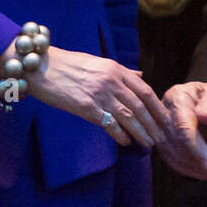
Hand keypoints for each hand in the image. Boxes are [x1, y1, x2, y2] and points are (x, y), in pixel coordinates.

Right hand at [21, 46, 168, 149]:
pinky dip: (120, 135)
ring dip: (141, 132)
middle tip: (161, 137)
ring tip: (148, 143)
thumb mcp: (98, 62)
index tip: (165, 119)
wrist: (41, 67)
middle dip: (153, 124)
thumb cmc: (68, 65)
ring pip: (128, 117)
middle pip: (140, 106)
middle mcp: (111, 81)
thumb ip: (121, 71)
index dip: (157, 106)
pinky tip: (126, 142)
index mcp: (116, 69)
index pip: (144, 90)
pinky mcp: (87, 107)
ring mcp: (100, 94)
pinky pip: (109, 124)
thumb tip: (140, 75)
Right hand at [158, 81, 206, 179]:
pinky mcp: (166, 143)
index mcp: (177, 98)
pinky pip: (175, 161)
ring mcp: (162, 130)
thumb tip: (205, 116)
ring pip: (175, 157)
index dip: (194, 148)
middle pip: (177, 145)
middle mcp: (165, 114)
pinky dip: (194, 171)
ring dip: (199, 169)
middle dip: (200, 161)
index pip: (181, 128)